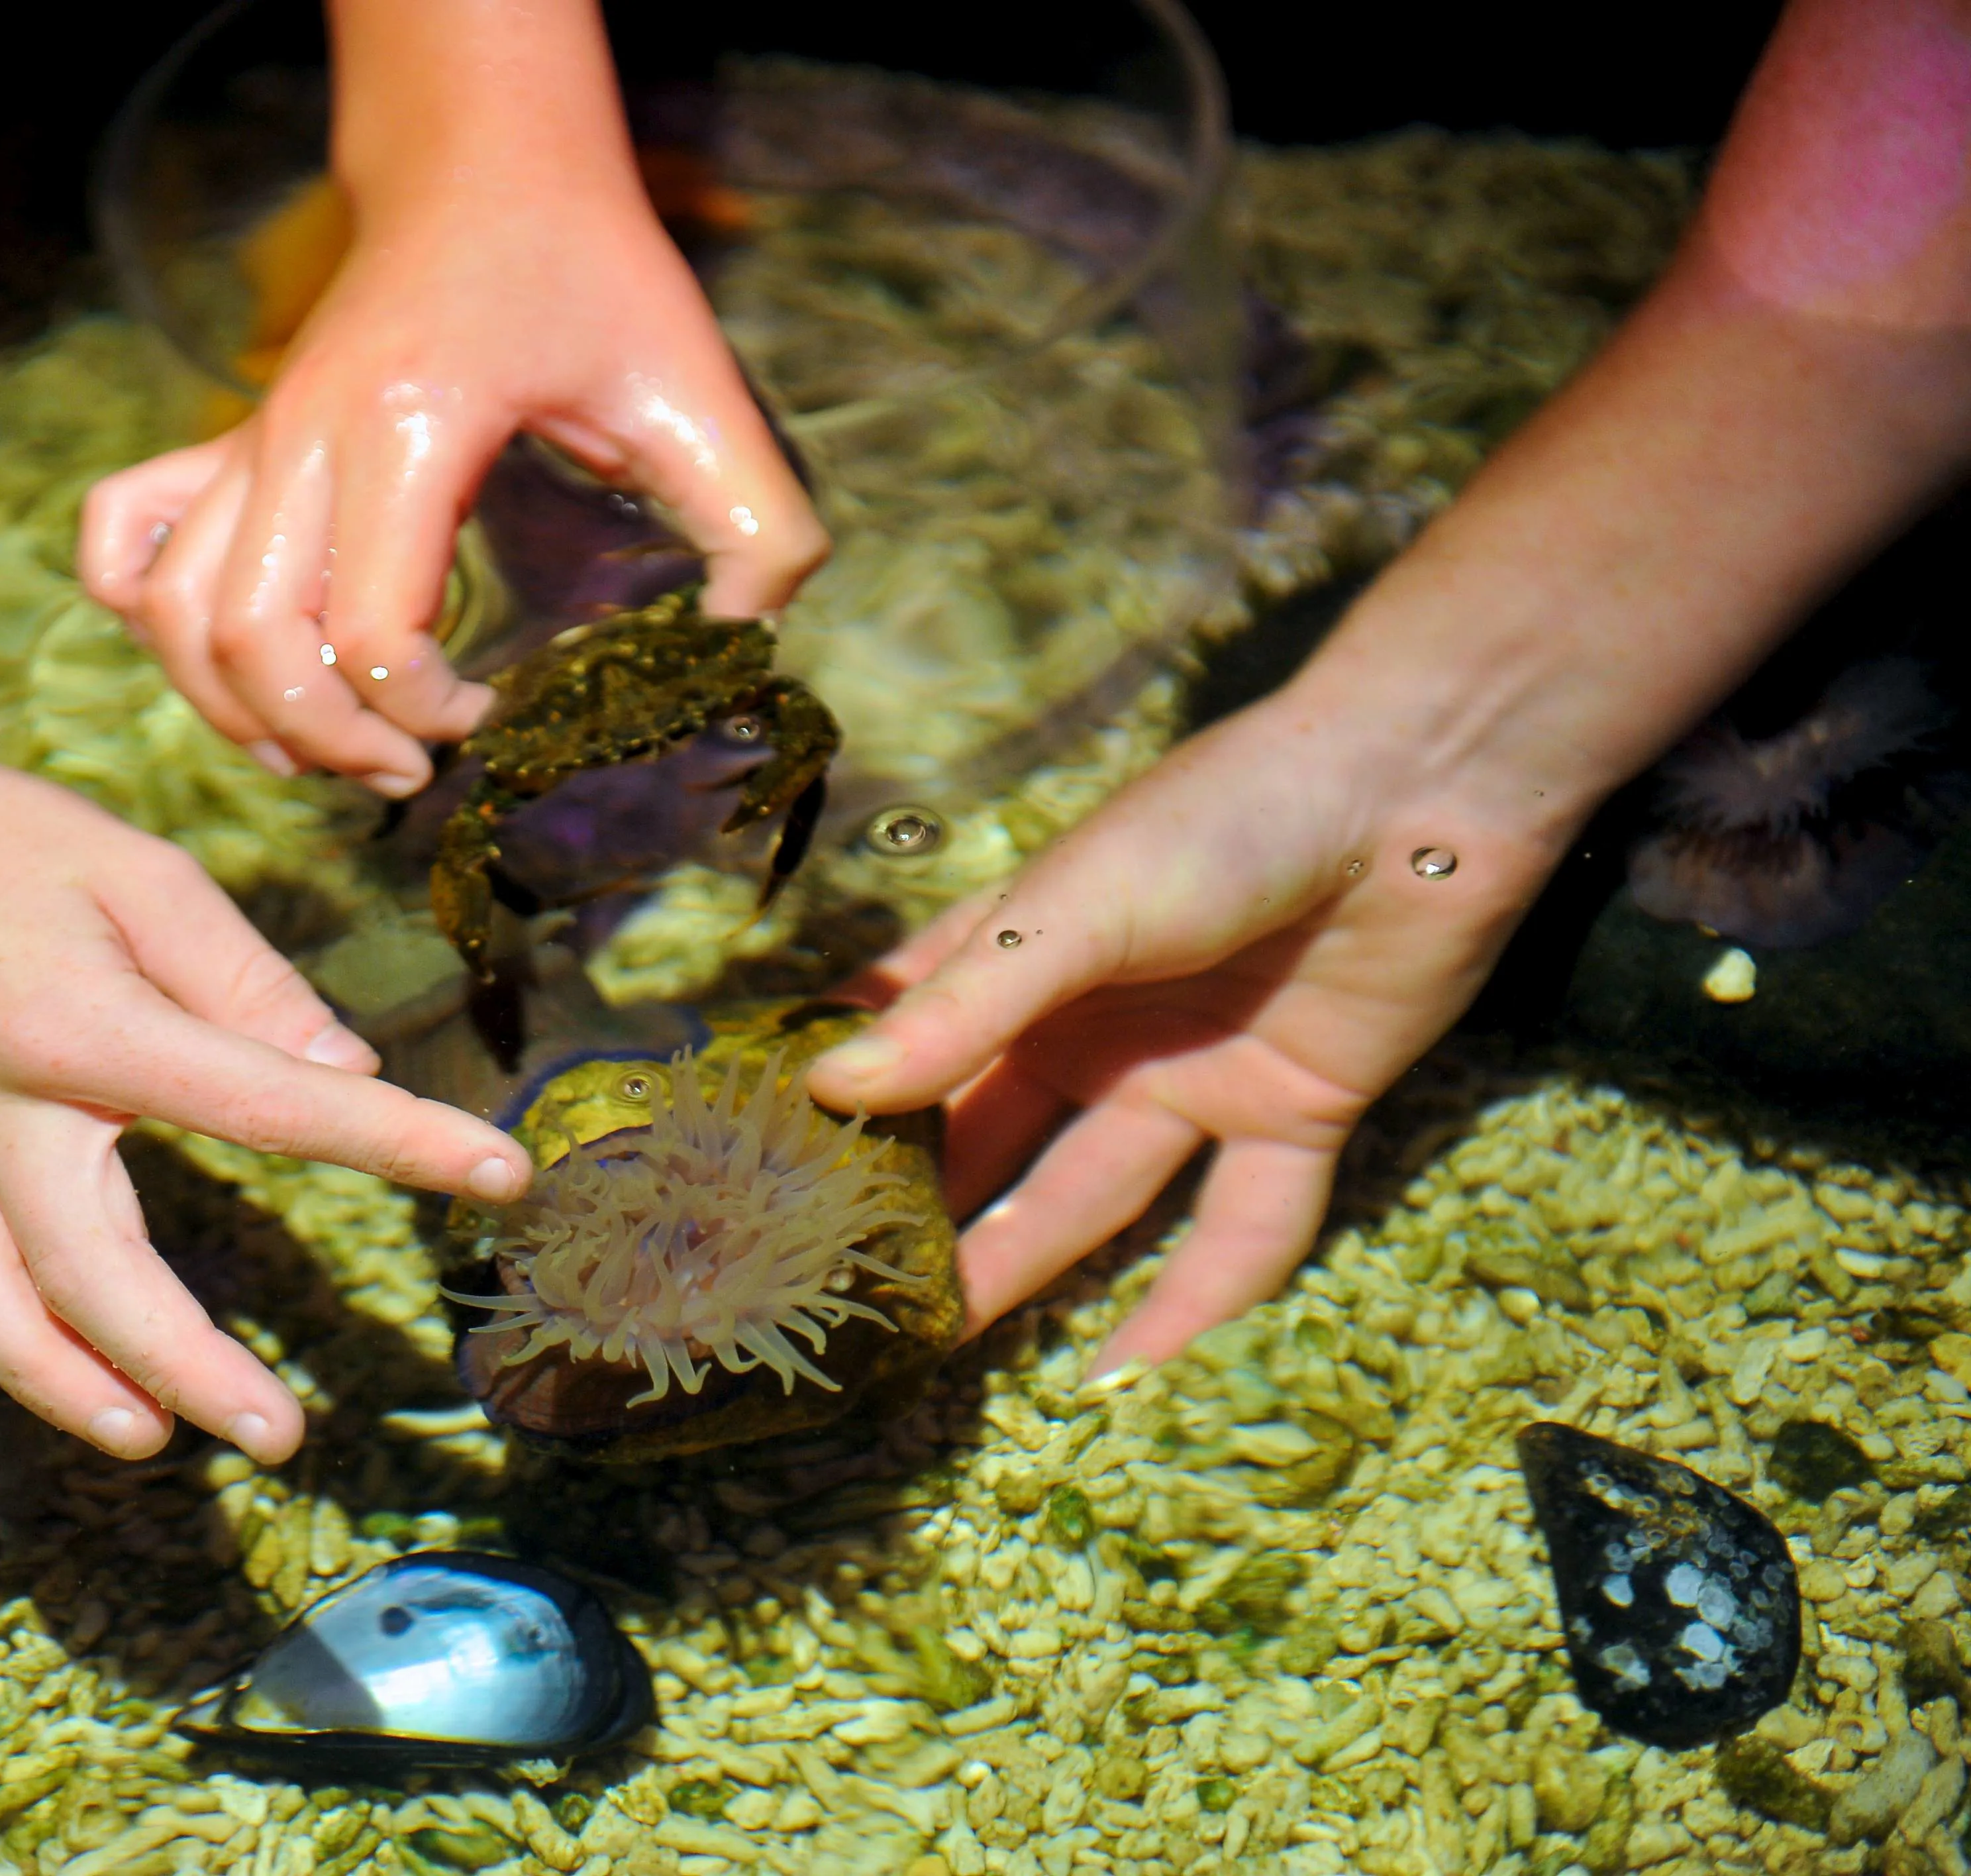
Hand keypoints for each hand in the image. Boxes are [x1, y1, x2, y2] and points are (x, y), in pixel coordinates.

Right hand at [0, 703, 532, 1463]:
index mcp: (82, 1030)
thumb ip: (245, 979)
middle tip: (283, 1435)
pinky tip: (89, 1384)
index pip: (271, 1107)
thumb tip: (344, 1066)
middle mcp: (4, 1116)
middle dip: (191, 1365)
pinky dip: (24, 1351)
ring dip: (81, 1392)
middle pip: (99, 1276)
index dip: (395, 1141)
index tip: (499, 1173)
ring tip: (168, 1444)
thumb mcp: (134, 870)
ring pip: (3, 1312)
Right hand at [80, 16, 823, 796]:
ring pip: (174, 612)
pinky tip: (216, 658)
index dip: (424, 713)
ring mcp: (252, 439)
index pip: (367, 633)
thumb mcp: (699, 392)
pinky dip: (144, 614)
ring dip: (235, 707)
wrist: (488, 167)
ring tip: (323, 748)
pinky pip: (125, 534)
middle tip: (409, 768)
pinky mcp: (229, 441)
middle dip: (328, 741)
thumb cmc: (589, 272)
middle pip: (250, 641)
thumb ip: (756, 525)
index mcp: (410, 429)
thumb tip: (743, 639)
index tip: (491, 719)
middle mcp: (303, 435)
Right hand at [807, 681, 1566, 1376]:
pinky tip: (1123, 1377)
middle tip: (841, 1301)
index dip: (842, 1106)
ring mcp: (1191, 1077)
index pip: (909, 1041)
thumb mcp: (1075, 906)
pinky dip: (1192, 1305)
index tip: (761, 1184)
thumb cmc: (1224, 819)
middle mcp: (1095, 1029)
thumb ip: (963, 1008)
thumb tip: (829, 1090)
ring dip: (1024, 1266)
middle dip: (922, 1212)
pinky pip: (1240, 1231)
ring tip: (942, 1343)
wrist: (1417, 793)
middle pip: (993, 1139)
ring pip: (1092, 1198)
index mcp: (1024, 959)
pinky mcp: (1293, 1117)